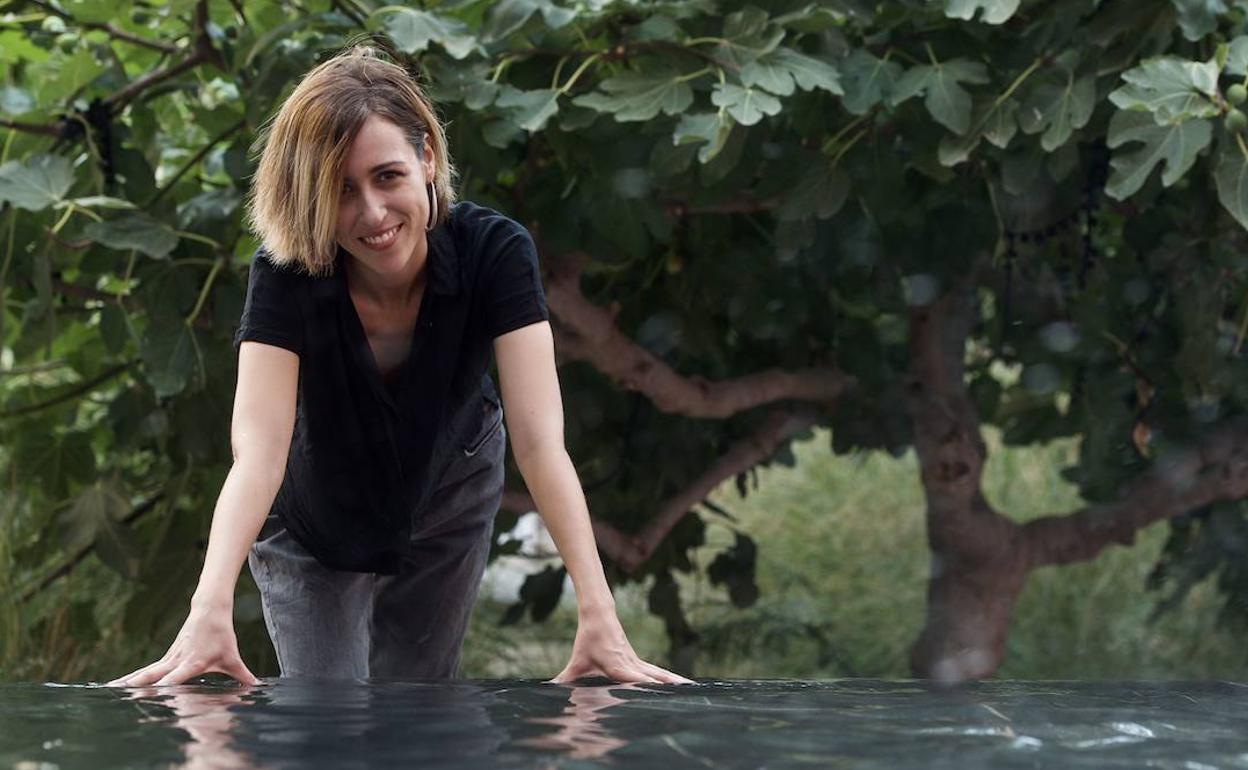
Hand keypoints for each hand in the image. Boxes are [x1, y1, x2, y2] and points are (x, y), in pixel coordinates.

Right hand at [106, 605, 259, 686]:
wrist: (210, 610)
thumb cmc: (221, 635)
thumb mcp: (232, 657)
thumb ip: (242, 674)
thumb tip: (256, 686)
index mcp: (193, 661)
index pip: (179, 675)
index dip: (170, 682)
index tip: (160, 689)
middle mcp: (178, 660)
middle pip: (155, 673)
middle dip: (140, 683)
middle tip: (123, 692)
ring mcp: (170, 657)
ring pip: (147, 671)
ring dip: (130, 680)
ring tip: (111, 689)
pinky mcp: (167, 657)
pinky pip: (148, 669)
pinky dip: (133, 676)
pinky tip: (120, 684)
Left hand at [550, 609, 694, 684]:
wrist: (598, 614)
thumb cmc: (588, 639)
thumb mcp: (576, 661)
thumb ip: (565, 678)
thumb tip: (548, 689)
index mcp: (618, 666)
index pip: (635, 679)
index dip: (646, 687)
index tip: (658, 695)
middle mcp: (632, 664)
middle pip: (655, 677)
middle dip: (670, 687)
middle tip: (688, 695)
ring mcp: (637, 661)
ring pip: (660, 674)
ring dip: (675, 682)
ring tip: (693, 690)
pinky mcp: (638, 660)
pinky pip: (657, 671)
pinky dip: (670, 678)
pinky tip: (681, 684)